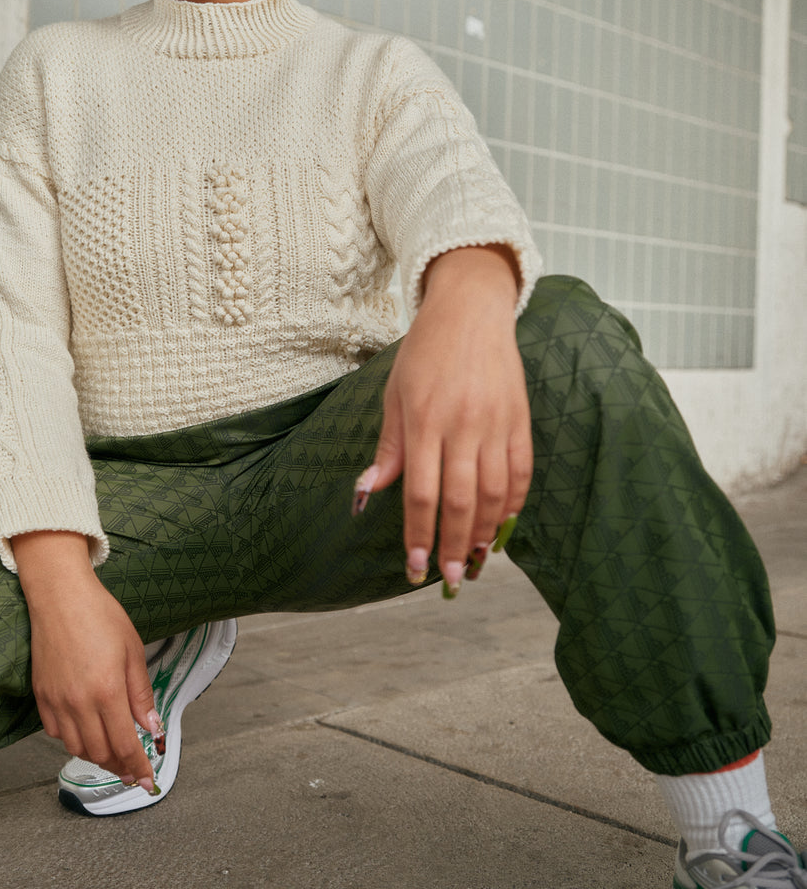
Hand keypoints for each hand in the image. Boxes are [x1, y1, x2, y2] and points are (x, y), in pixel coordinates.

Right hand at [12, 531, 159, 789]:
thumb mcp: (133, 651)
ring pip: (76, 747)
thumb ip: (141, 694)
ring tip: (113, 756)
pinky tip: (86, 734)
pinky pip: (56, 732)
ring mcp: (57, 701)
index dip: (138, 768)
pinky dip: (73, 740)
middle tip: (133, 771)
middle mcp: (80, 702)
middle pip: (100, 753)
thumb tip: (151, 726)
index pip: (125, 745)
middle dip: (120, 768)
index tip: (148, 781)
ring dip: (97, 757)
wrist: (61, 596)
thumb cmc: (101, 616)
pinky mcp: (41, 695)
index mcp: (108, 691)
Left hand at [359, 247, 532, 587]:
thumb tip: (366, 493)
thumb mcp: (394, 394)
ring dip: (485, 532)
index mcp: (424, 420)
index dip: (418, 535)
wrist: (471, 310)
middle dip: (453, 546)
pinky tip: (502, 525)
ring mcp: (496, 423)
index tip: (415, 567)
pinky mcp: (521, 419)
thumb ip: (389, 448)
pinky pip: (521, 472)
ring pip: (494, 493)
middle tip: (449, 577)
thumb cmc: (425, 353)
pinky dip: (513, 504)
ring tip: (475, 560)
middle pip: (460, 501)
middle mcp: (462, 425)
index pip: (420, 493)